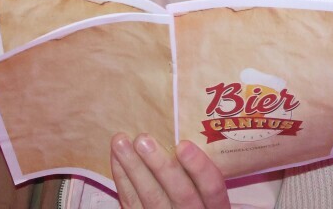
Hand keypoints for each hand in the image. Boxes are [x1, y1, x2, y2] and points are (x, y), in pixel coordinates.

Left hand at [110, 133, 229, 208]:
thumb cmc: (196, 194)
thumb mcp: (205, 188)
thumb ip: (200, 171)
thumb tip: (182, 131)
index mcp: (215, 206)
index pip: (212, 189)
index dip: (200, 168)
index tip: (183, 145)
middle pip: (181, 194)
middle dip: (160, 166)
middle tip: (143, 140)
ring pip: (152, 198)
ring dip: (134, 169)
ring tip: (121, 142)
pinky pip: (132, 202)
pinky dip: (123, 179)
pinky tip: (117, 157)